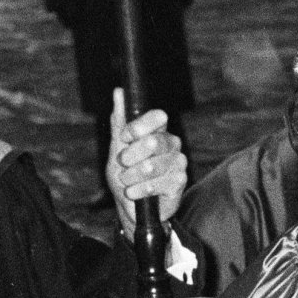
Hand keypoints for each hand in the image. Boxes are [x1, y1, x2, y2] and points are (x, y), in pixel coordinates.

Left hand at [106, 88, 187, 237]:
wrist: (132, 207)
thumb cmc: (125, 174)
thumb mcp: (117, 147)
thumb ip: (120, 121)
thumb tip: (119, 91)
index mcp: (158, 130)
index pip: (157, 117)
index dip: (137, 127)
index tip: (124, 138)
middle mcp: (172, 143)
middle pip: (152, 142)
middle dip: (130, 157)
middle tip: (123, 165)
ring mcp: (178, 162)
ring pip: (150, 166)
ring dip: (131, 177)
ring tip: (128, 182)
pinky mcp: (180, 182)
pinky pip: (155, 184)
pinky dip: (139, 191)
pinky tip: (136, 193)